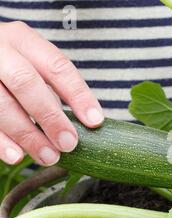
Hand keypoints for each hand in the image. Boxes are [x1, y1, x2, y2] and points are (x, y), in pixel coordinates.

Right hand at [0, 22, 102, 166]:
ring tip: (48, 156)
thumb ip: (53, 88)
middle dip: (50, 117)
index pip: (57, 66)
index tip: (95, 121)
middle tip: (69, 144)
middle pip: (26, 83)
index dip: (78, 95)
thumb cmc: (12, 65)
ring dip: (28, 135)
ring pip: (1, 104)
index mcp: (23, 40)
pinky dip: (1, 142)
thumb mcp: (32, 63)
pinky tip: (16, 156)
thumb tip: (86, 125)